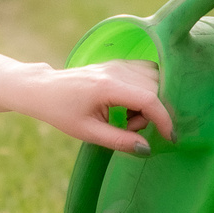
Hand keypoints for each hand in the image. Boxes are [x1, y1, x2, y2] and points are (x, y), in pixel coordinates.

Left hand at [0, 59, 174, 152]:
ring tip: (126, 118)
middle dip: (152, 113)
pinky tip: (127, 106)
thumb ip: (119, 140)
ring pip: (154, 80)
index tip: (170, 138)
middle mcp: (117, 69)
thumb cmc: (62, 112)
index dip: (164, 119)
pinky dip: (145, 92)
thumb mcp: (88, 132)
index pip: (149, 99)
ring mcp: (119, 63)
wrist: (43, 89)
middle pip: (155, 88)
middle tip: (130, 128)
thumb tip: (146, 149)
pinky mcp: (119, 63)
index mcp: (108, 86)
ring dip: (149, 102)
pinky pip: (146, 75)